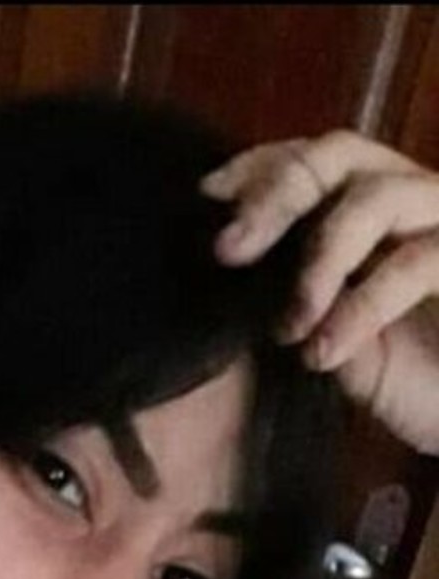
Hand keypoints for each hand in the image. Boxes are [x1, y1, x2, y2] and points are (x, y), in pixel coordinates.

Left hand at [200, 130, 438, 454]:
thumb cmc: (410, 380)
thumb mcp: (331, 337)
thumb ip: (290, 294)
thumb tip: (226, 272)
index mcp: (375, 205)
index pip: (313, 157)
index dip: (260, 167)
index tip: (207, 197)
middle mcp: (414, 197)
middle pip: (342, 155)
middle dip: (278, 196)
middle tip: (229, 251)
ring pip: (377, 199)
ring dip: (319, 261)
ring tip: (289, 328)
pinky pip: (412, 263)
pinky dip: (360, 308)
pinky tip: (323, 353)